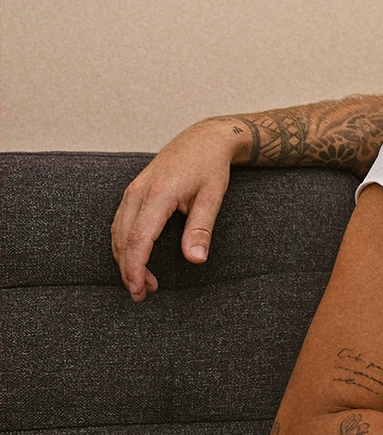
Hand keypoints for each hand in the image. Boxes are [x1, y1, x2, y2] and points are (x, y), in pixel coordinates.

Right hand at [110, 119, 241, 301]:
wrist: (204, 139)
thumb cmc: (210, 167)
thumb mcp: (213, 196)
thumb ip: (202, 228)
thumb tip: (196, 260)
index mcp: (159, 194)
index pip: (139, 238)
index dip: (136, 267)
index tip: (140, 289)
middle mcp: (138, 192)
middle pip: (123, 239)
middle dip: (129, 270)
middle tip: (142, 295)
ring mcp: (132, 191)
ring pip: (117, 233)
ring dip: (125, 260)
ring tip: (142, 283)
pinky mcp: (133, 193)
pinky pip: (120, 223)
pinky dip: (124, 245)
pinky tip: (135, 259)